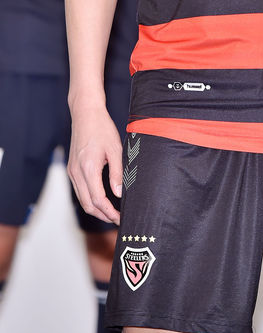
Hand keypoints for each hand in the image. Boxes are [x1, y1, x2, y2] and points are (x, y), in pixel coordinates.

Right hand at [67, 104, 122, 223]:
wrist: (85, 113)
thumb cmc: (101, 128)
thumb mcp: (115, 149)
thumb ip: (117, 173)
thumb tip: (119, 194)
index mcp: (88, 168)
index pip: (98, 200)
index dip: (109, 212)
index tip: (120, 218)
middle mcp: (76, 172)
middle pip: (87, 205)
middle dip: (103, 215)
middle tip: (118, 219)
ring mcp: (72, 171)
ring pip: (82, 199)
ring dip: (96, 209)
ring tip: (111, 213)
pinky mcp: (71, 168)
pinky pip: (79, 190)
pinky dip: (89, 199)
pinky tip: (101, 200)